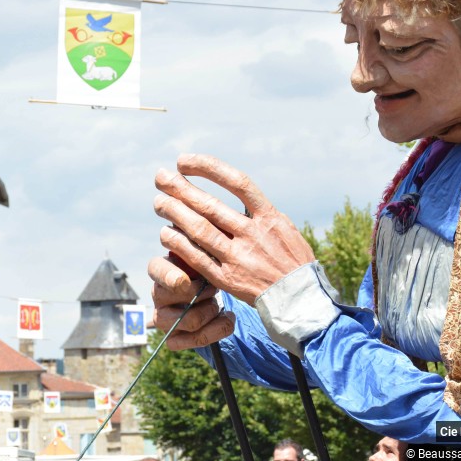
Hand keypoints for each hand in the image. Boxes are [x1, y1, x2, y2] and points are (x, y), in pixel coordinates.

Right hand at [148, 254, 233, 349]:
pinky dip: (219, 329)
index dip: (170, 277)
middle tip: (215, 288)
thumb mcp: (204, 259)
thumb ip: (203, 254)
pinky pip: (198, 339)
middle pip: (179, 297)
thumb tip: (209, 252)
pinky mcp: (173, 339)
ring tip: (220, 303)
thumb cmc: (205, 273)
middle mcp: (157, 294)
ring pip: (193, 320)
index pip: (155, 269)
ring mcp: (162, 318)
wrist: (211, 297)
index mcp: (159, 269)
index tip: (186, 281)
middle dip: (205, 293)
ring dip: (214, 310)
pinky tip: (227, 318)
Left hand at [154, 153, 313, 304]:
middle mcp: (254, 234)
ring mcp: (240, 257)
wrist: (302, 299)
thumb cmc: (292, 260)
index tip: (185, 161)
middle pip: (210, 205)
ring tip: (158, 202)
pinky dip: (179, 244)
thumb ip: (260, 211)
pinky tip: (164, 233)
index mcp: (270, 217)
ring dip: (175, 213)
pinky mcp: (228, 279)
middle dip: (181, 188)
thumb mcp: (285, 227)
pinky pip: (198, 258)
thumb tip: (234, 190)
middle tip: (161, 177)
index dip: (208, 168)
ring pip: (200, 229)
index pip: (237, 182)